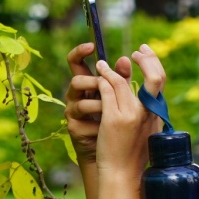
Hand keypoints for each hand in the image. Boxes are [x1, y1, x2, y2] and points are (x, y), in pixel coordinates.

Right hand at [64, 43, 132, 164]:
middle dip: (94, 83)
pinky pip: (85, 122)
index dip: (79, 52)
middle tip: (106, 89)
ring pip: (81, 102)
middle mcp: (77, 95)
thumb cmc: (115, 120)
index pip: (76, 62)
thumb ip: (122, 78)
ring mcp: (73, 112)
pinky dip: (100, 126)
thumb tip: (125, 59)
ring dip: (100, 106)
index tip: (91, 45)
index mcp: (87, 83)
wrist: (110, 152)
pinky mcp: (74, 129)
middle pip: (76, 79)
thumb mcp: (120, 97)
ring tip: (112, 113)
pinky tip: (107, 131)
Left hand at [93, 44, 165, 176]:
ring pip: (122, 82)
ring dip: (111, 70)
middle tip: (136, 51)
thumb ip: (144, 107)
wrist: (123, 173)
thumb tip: (143, 90)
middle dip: (145, 60)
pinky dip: (102, 80)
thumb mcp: (145, 128)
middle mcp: (147, 113)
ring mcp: (131, 115)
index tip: (145, 53)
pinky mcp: (114, 119)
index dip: (154, 62)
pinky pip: (107, 91)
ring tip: (103, 64)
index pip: (160, 81)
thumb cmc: (133, 153)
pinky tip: (98, 76)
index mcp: (156, 114)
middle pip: (153, 77)